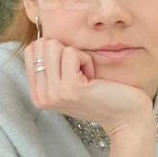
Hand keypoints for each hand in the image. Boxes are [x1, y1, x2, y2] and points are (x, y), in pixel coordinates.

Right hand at [23, 38, 152, 135]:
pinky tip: (94, 79)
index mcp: (38, 95)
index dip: (55, 51)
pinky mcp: (70, 88)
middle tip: (81, 74)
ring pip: (54, 47)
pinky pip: (71, 53)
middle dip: (66, 52)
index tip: (72, 71)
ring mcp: (54, 94)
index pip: (31, 50)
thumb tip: (41, 39)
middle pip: (41, 45)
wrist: (126, 118)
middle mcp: (42, 97)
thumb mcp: (69, 81)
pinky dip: (86, 60)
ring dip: (77, 56)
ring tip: (88, 77)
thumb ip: (52, 65)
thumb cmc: (101, 94)